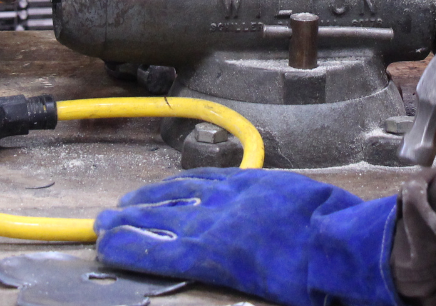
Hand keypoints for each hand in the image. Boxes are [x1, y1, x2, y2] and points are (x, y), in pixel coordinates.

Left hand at [95, 168, 400, 305]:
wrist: (331, 237)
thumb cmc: (328, 221)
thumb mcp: (303, 198)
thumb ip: (276, 202)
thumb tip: (270, 212)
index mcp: (252, 183)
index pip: (202, 182)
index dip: (174, 188)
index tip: (156, 191)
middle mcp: (227, 199)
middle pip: (175, 197)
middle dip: (144, 204)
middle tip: (115, 210)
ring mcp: (215, 225)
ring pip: (161, 219)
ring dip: (130, 222)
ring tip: (105, 226)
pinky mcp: (208, 254)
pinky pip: (161, 250)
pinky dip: (134, 248)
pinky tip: (112, 248)